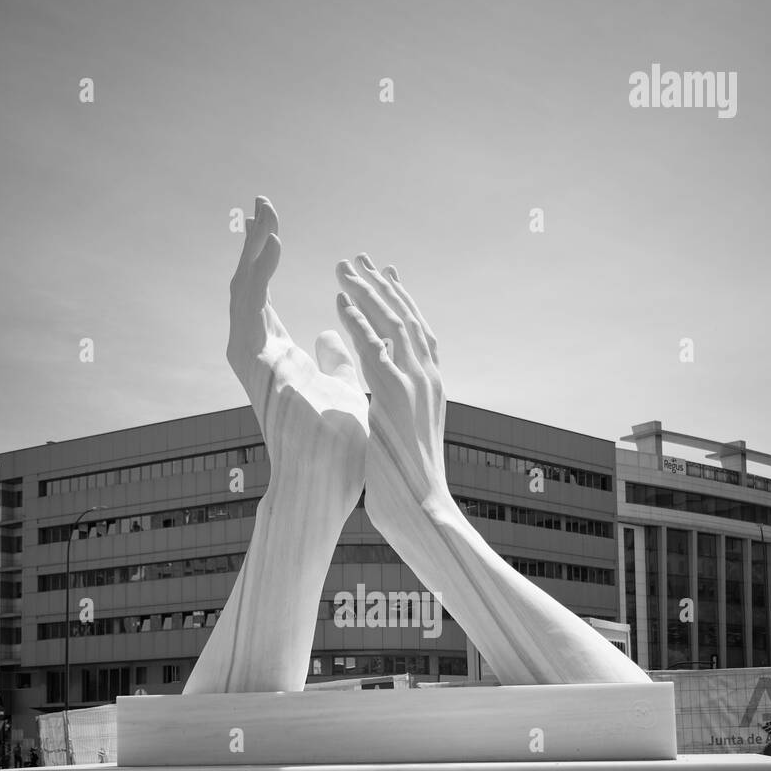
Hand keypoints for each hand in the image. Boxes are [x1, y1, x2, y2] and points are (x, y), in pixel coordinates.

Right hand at [230, 199, 368, 515]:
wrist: (328, 484)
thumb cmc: (338, 449)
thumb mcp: (343, 390)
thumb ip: (332, 361)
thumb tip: (331, 334)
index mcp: (280, 360)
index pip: (266, 300)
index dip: (267, 262)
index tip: (275, 227)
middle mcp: (260, 358)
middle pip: (249, 289)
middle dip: (254, 245)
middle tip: (262, 203)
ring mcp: (253, 363)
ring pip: (243, 293)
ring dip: (253, 251)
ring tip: (264, 214)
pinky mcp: (255, 367)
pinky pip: (250, 309)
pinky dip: (259, 274)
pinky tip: (273, 245)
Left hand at [334, 255, 447, 533]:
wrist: (423, 511)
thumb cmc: (407, 483)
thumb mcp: (399, 437)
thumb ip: (388, 409)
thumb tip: (378, 405)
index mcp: (430, 388)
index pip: (418, 333)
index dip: (399, 303)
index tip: (382, 277)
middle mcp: (428, 379)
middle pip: (407, 319)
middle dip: (381, 286)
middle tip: (359, 259)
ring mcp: (415, 386)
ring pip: (393, 324)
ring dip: (366, 292)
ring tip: (343, 267)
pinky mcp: (395, 397)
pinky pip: (375, 348)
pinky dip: (359, 321)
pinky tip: (340, 301)